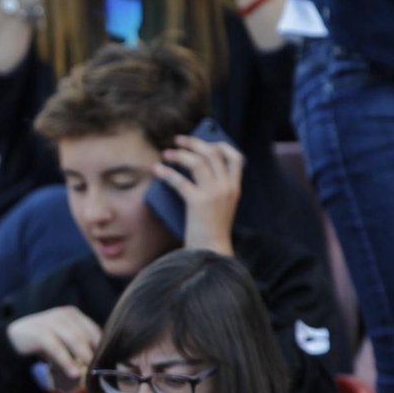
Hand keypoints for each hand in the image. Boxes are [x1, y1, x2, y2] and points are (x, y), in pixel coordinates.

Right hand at [5, 305, 101, 383]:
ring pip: (74, 339)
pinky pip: (57, 348)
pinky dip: (67, 361)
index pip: (95, 331)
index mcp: (74, 315)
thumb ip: (79, 347)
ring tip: (91, 373)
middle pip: (87, 335)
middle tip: (102, 371)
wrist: (14, 336)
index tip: (108, 364)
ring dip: (84, 357)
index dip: (103, 347)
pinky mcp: (40, 332)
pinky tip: (73, 373)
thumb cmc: (44, 340)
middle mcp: (65, 315)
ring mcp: (52, 321)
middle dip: (96, 354)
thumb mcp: (63, 340)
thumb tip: (99, 364)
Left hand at [155, 134, 241, 255]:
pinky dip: (166, 173)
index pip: (236, 157)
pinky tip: (157, 169)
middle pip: (213, 153)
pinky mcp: (198, 203)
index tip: (206, 140)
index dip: (220, 145)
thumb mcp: (219, 207)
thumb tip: (189, 169)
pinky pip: (180, 181)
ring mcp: (214, 194)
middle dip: (194, 143)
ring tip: (165, 154)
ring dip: (179, 155)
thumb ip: (212, 189)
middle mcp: (227, 188)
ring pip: (197, 162)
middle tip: (177, 140)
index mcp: (235, 188)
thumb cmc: (210, 232)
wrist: (211, 252)